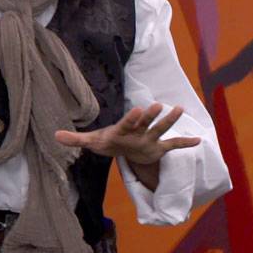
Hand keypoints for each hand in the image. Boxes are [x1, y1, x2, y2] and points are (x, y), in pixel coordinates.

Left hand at [55, 103, 201, 189]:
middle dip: (150, 115)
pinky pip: (172, 145)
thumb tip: (54, 135)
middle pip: (145, 122)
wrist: (123, 147)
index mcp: (122, 130)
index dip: (132, 118)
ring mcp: (149, 138)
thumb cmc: (108, 141)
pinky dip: (184, 143)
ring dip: (169, 120)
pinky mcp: (157, 147)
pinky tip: (198, 141)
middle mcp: (138, 132)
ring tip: (180, 108)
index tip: (137, 109)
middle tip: (158, 104)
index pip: (127, 123)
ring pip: (160, 129)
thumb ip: (76, 139)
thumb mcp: (92, 142)